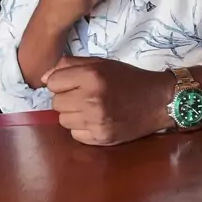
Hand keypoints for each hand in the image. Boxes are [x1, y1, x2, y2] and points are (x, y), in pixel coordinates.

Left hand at [43, 58, 174, 145]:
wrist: (157, 100)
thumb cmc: (127, 79)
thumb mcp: (100, 63)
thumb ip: (69, 65)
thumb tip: (44, 79)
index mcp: (91, 76)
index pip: (52, 83)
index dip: (62, 83)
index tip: (74, 83)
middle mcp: (92, 98)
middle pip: (56, 103)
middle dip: (67, 99)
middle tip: (85, 96)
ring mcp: (96, 120)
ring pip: (63, 120)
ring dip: (74, 115)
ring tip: (92, 108)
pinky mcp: (102, 137)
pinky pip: (75, 135)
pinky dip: (83, 129)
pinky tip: (97, 120)